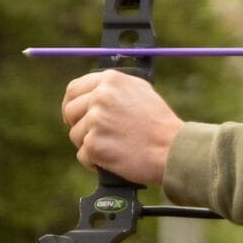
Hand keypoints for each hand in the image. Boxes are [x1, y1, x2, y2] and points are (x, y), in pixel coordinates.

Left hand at [62, 69, 183, 186]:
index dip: (72, 103)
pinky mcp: (94, 144)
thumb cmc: (160, 124)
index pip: (74, 89)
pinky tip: (113, 160)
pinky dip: (95, 162)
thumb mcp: (140, 91)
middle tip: (93, 135)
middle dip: (78, 125)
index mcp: (110, 80)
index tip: (75, 116)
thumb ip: (113, 88)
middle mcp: (100, 97)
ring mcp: (95, 121)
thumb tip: (91, 94)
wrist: (172, 149)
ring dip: (89, 145)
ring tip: (113, 148)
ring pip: (75, 135)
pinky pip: (83, 155)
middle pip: (70, 111)